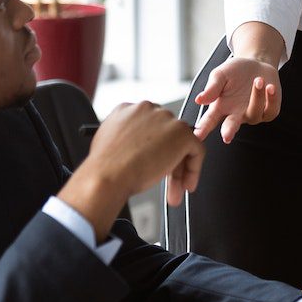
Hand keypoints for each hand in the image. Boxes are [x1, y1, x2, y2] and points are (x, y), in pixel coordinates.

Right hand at [58, 102, 205, 233]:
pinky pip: (197, 150)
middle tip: (168, 185)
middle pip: (167, 135)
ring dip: (179, 170)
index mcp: (127, 109)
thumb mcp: (109, 143)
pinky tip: (186, 185)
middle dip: (168, 161)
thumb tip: (137, 149)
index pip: (150, 127)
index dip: (154, 149)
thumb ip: (125, 138)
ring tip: (175, 192)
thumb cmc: (104, 168)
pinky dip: (194, 169)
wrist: (107, 176)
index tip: (153, 167)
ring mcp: (166, 119)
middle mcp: (148, 109)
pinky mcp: (182, 133)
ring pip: (181, 144)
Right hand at [191, 55, 280, 143]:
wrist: (257, 64)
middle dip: (229, 131)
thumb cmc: (235, 71)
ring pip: (254, 114)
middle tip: (226, 135)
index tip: (197, 136)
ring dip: (256, 97)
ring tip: (258, 80)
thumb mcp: (220, 74)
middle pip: (231, 126)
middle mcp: (235, 115)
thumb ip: (212, 87)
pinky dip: (271, 99)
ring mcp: (252, 115)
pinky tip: (269, 87)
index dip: (203, 129)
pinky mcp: (269, 112)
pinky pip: (271, 111)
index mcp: (220, 108)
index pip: (209, 121)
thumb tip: (199, 100)